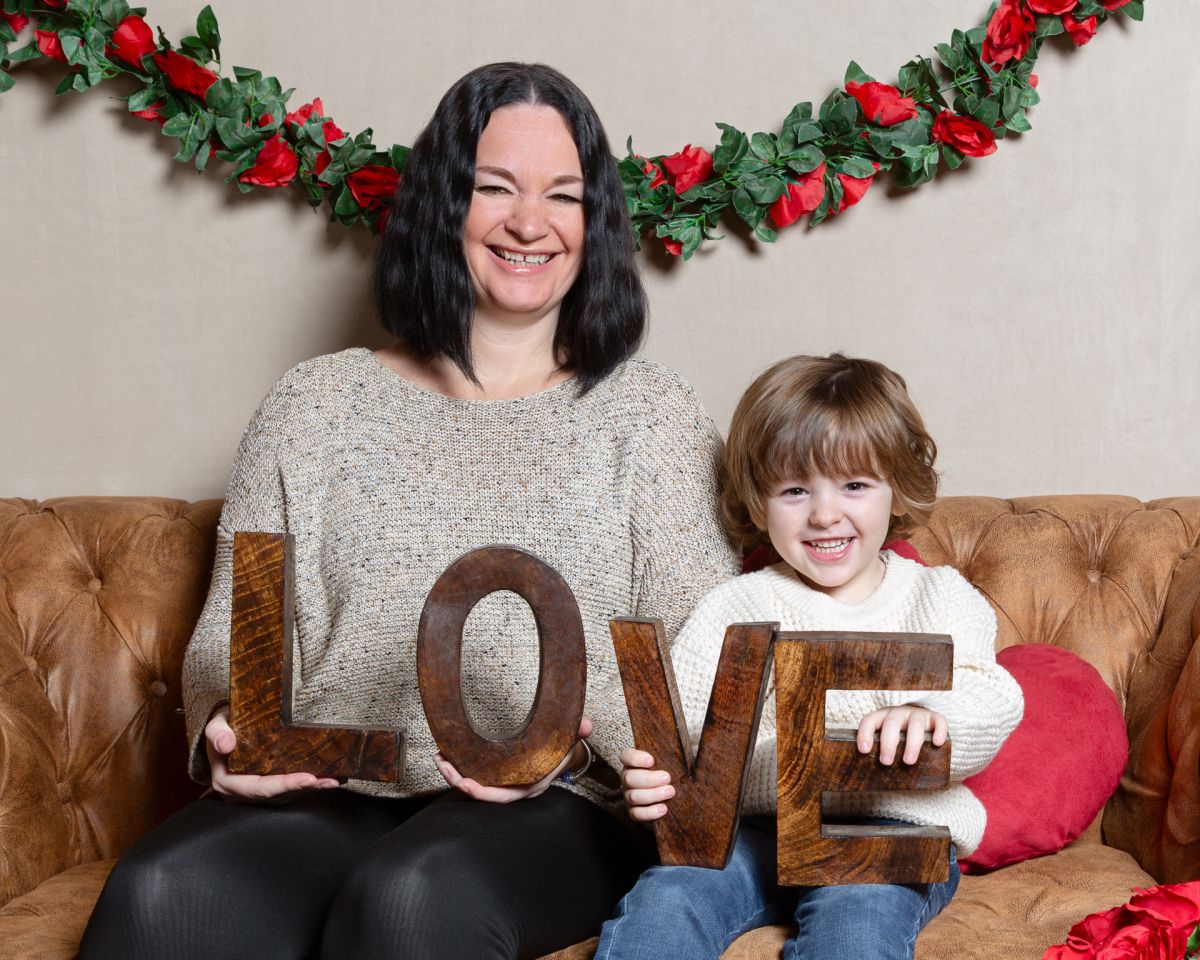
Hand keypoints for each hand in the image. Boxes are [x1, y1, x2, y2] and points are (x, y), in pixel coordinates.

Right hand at [205, 707, 339, 801]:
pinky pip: (290, 790)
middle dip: (305, 788)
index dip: (285, 785)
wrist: (224, 731)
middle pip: (277, 795)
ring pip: (286, 795)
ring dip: (312, 789)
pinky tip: (329, 778)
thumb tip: (226, 744)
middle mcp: (243, 793)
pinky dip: (310, 785)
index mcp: (228, 782)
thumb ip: (217, 733)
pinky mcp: (268, 787)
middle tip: (328, 780)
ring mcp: (256, 792)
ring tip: (334, 780)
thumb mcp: (215, 726)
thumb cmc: (222, 728)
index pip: (260, 789)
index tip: (307, 778)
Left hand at [433, 717, 594, 802]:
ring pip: (475, 785)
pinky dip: (460, 767)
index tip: (465, 784)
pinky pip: (476, 776)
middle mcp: (515, 788)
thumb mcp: (570, 742)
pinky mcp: (497, 775)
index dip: (483, 793)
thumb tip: (586, 724)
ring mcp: (505, 783)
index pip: (505, 796)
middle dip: (459, 780)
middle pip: (482, 792)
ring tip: (438, 756)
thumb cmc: (563, 750)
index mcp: (531, 785)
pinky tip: (447, 754)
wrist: (562, 756)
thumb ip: (577, 733)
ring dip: (454, 773)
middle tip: (442, 762)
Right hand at [619, 747, 673, 822]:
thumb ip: (671, 755)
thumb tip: (688, 744)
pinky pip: (636, 814)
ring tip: (670, 792)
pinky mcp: (633, 811)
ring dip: (653, 795)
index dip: (636, 758)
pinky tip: (663, 808)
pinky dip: (650, 812)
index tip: (651, 761)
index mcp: (633, 763)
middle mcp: (628, 778)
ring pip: (633, 796)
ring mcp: (629, 795)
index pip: (626, 756)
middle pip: (629, 778)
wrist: (669, 794)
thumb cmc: (668, 773)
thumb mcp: (668, 761)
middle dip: (649, 779)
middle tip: (667, 778)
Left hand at [856, 705, 947, 765]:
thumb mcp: (887, 741)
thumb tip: (870, 779)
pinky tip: (937, 743)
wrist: (921, 724)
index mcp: (882, 717)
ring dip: (911, 744)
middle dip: (888, 744)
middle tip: (886, 762)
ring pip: (915, 725)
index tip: (864, 750)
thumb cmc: (899, 738)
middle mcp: (898, 713)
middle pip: (891, 724)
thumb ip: (880, 753)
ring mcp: (917, 714)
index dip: (865, 734)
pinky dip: (939, 731)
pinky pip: (938, 721)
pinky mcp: (934, 718)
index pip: (869, 721)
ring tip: (908, 761)